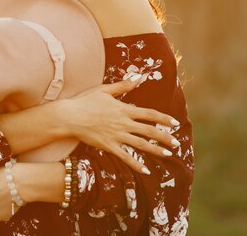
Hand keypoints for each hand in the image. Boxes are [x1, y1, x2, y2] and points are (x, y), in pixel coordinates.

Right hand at [64, 76, 179, 173]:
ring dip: (156, 150)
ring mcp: (116, 135)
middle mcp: (123, 123)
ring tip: (168, 154)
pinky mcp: (108, 146)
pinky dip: (136, 164)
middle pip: (149, 131)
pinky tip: (145, 170)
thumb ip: (123, 86)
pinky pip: (125, 156)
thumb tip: (139, 77)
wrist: (70, 116)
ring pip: (141, 144)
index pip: (149, 114)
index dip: (163, 118)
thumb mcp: (104, 90)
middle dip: (165, 137)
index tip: (174, 123)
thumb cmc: (85, 101)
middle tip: (176, 143)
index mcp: (123, 109)